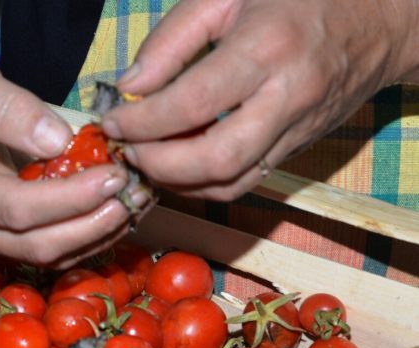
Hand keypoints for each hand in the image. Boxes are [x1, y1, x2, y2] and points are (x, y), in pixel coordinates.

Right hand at [0, 47, 141, 267]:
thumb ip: (11, 108)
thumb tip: (61, 141)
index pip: (18, 210)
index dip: (70, 199)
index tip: (114, 176)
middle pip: (34, 246)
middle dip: (91, 225)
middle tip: (135, 194)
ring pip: (40, 256)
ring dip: (91, 236)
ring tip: (133, 205)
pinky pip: (38, 248)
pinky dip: (78, 236)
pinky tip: (108, 212)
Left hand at [100, 0, 418, 199]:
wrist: (380, 17)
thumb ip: (172, 40)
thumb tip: (129, 87)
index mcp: (267, 47)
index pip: (192, 103)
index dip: (143, 122)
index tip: (112, 122)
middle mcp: (287, 96)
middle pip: (215, 158)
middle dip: (159, 164)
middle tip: (127, 149)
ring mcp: (297, 130)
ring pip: (231, 182)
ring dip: (177, 183)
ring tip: (146, 159)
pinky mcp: (297, 149)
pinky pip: (245, 183)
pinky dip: (203, 185)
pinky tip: (178, 166)